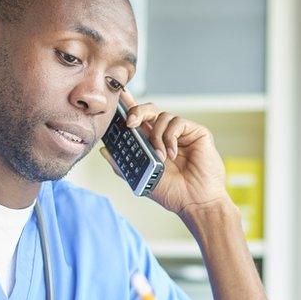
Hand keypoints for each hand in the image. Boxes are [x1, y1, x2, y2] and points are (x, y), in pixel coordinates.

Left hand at [99, 92, 231, 216]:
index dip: (129, 106)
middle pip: (149, 111)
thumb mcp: (141, 179)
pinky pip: (177, 123)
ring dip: (156, 136)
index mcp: (153, 144)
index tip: (118, 97)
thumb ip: (121, 165)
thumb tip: (104, 150)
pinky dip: (170, 138)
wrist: (196, 202)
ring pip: (161, 116)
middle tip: (129, 122)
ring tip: (160, 157)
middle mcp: (167, 136)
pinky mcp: (196, 132)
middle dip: (136, 111)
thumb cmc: (174, 194)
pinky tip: (172, 154)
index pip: (139, 120)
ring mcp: (182, 133)